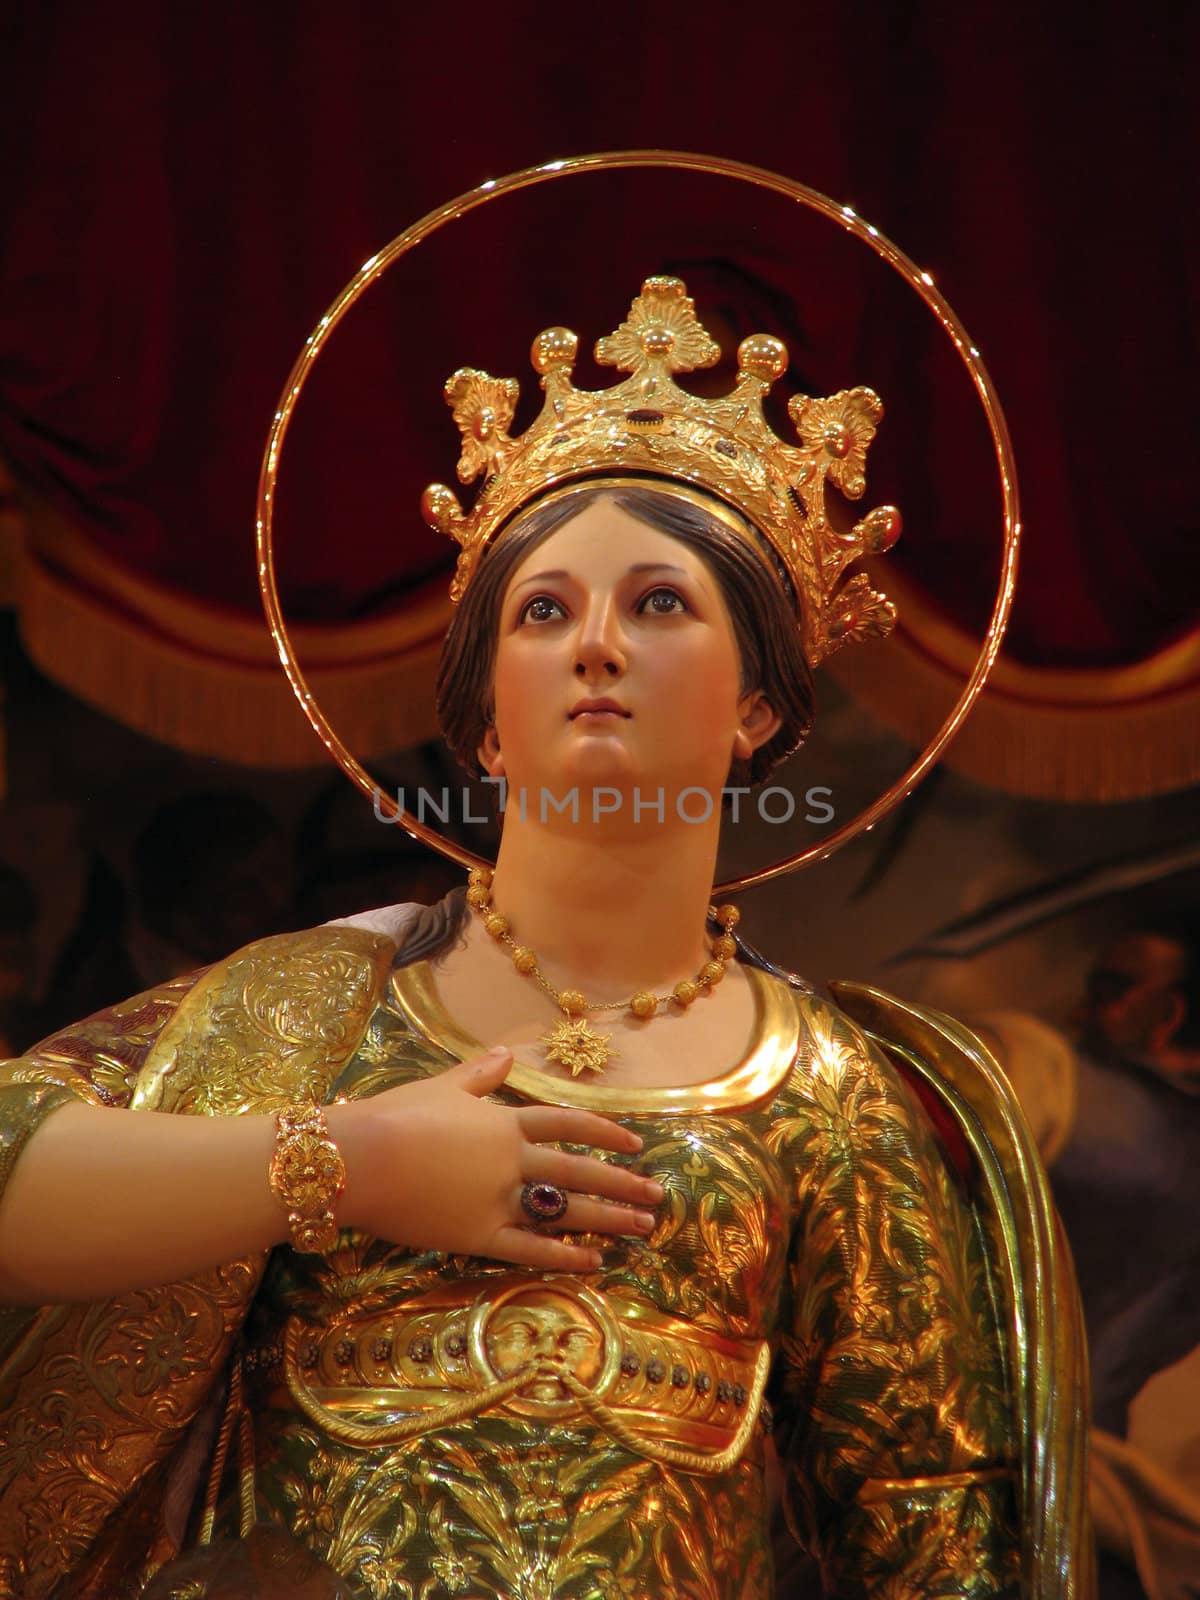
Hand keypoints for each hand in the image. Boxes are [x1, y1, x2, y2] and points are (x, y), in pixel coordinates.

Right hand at [331, 1046, 661, 1269]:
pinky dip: (565, 1255)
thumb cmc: (395, 1115)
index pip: (567, 1124)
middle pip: (578, 1171)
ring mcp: (499, 1199)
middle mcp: (512, 1160)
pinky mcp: (478, 1235)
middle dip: (621, 1184)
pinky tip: (594, 1260)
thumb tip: (506, 1053)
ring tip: (642, 1227)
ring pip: (565, 1209)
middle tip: (657, 1196)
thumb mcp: (442, 1085)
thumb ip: (480, 1074)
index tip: (636, 1145)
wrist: (360, 1156)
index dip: (604, 1134)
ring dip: (607, 1218)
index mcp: (505, 1123)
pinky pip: (531, 1248)